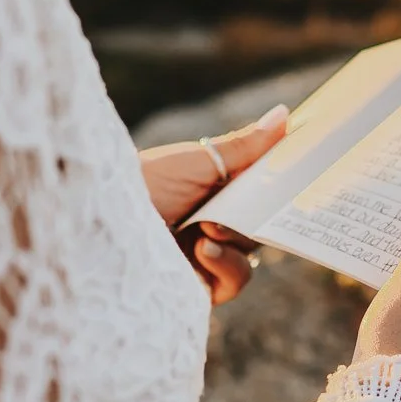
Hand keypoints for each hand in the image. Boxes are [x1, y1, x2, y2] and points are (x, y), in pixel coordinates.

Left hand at [140, 104, 288, 303]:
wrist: (100, 218)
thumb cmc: (145, 181)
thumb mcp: (200, 160)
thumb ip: (246, 147)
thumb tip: (287, 114)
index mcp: (211, 194)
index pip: (257, 197)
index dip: (278, 193)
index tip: (300, 182)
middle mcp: (207, 226)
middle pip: (257, 228)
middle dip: (254, 218)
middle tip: (238, 208)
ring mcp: (201, 258)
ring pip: (249, 257)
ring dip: (235, 243)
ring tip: (206, 231)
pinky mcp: (195, 287)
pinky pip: (232, 283)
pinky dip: (225, 266)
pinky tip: (202, 250)